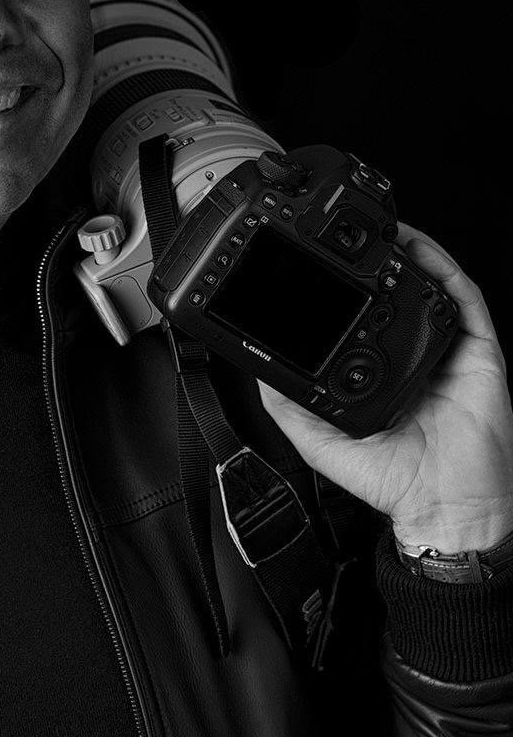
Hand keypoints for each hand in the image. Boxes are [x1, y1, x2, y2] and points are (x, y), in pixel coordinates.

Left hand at [257, 221, 512, 553]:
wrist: (444, 507)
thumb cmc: (391, 479)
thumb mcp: (319, 440)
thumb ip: (288, 406)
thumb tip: (258, 370)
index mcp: (382, 372)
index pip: (362, 319)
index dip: (344, 290)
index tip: (316, 267)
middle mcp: (415, 356)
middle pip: (399, 296)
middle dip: (379, 261)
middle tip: (349, 237)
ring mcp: (448, 352)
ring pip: (432, 287)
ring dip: (410, 253)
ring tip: (383, 230)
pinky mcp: (478, 354)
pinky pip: (464, 302)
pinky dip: (443, 270)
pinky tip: (420, 251)